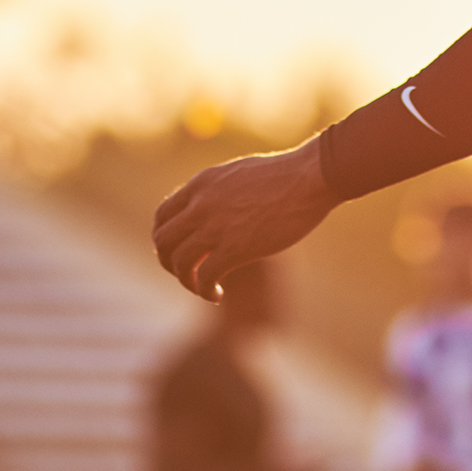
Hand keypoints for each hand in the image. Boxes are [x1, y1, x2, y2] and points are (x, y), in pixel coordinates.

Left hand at [152, 140, 337, 299]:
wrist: (309, 178)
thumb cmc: (283, 176)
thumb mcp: (238, 175)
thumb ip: (217, 193)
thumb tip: (212, 210)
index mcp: (201, 184)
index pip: (162, 216)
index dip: (164, 238)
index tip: (178, 251)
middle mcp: (201, 205)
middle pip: (163, 241)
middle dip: (169, 263)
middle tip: (186, 273)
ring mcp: (216, 226)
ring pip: (179, 262)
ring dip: (186, 281)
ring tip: (203, 287)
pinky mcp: (235, 248)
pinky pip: (203, 277)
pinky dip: (204, 291)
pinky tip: (217, 295)